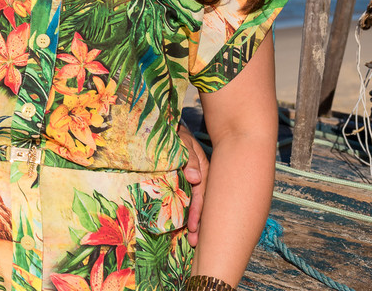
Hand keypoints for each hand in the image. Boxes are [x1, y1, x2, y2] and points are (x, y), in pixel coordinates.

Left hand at [178, 121, 209, 246]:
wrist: (170, 129)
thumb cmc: (176, 135)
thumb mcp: (184, 143)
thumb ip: (189, 159)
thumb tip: (195, 178)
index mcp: (202, 171)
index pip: (201, 195)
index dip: (197, 212)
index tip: (193, 227)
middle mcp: (199, 178)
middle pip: (201, 204)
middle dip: (199, 224)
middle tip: (193, 242)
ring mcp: (193, 181)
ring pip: (195, 204)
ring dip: (194, 221)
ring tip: (191, 241)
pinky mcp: (185, 182)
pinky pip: (187, 198)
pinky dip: (187, 212)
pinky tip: (186, 226)